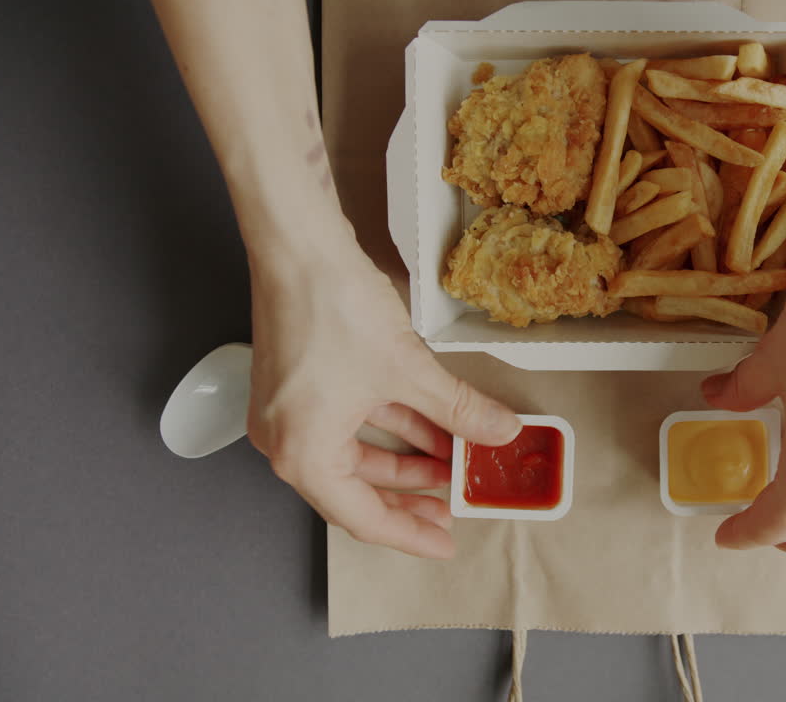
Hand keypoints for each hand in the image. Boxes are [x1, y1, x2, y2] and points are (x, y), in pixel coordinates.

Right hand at [244, 215, 519, 557]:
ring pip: (356, 454)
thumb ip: (458, 410)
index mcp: (303, 454)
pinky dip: (390, 428)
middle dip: (411, 496)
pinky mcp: (301, 384)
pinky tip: (431, 427)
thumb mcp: (409, 370)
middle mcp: (286, 440)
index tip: (445, 542)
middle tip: (454, 507)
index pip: (362, 517)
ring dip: (405, 458)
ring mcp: (290, 412)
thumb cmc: (332, 306)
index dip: (409, 534)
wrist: (298, 244)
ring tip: (453, 464)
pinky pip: (349, 424)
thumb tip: (499, 431)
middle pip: (356, 490)